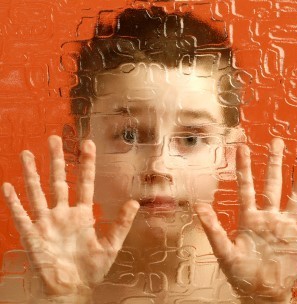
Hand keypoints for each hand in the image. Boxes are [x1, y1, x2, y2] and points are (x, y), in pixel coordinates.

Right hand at [1, 135, 138, 296]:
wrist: (71, 290)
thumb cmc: (91, 270)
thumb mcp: (111, 246)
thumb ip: (121, 224)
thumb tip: (134, 202)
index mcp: (82, 214)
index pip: (84, 183)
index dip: (86, 164)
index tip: (87, 144)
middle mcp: (63, 213)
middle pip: (58, 180)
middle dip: (56, 159)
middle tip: (55, 138)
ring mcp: (47, 222)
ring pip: (37, 192)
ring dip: (31, 173)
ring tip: (27, 153)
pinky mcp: (33, 235)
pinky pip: (21, 215)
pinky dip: (14, 202)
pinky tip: (8, 186)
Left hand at [195, 138, 296, 302]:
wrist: (262, 293)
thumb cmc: (241, 274)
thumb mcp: (224, 251)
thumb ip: (213, 229)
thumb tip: (198, 207)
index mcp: (249, 218)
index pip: (246, 187)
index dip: (244, 167)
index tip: (242, 147)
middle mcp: (268, 217)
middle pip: (272, 184)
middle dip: (274, 163)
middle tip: (277, 142)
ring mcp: (285, 226)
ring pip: (295, 197)